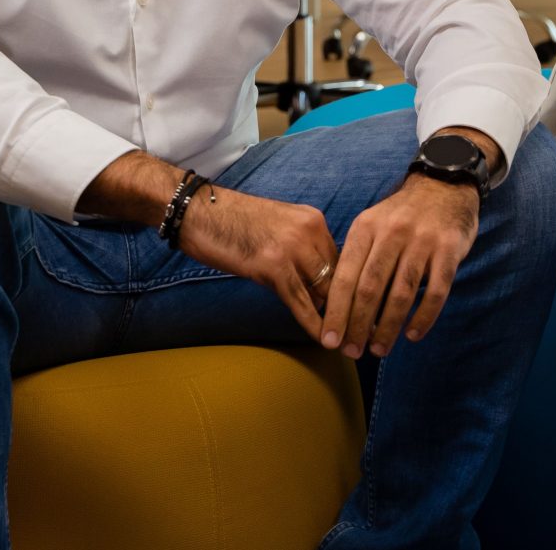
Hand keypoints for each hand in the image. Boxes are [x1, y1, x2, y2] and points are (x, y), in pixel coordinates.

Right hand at [178, 187, 340, 339]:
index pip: (343, 259)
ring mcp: (292, 246)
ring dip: (336, 319)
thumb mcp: (279, 231)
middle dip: (347, 305)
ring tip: (345, 342)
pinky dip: (314, 323)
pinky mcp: (273, 265)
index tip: (356, 310)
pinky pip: (300, 300)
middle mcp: (309, 230)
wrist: (199, 212)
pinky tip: (323, 340)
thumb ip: (301, 252)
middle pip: (339, 275)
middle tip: (356, 330)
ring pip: (325, 289)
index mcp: (313, 220)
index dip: (348, 288)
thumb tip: (316, 286)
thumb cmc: (232, 223)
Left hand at [319, 173, 477, 359]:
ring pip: (401, 293)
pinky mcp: (449, 250)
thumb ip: (356, 258)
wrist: (444, 186)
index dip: (336, 312)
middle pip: (370, 288)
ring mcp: (422, 241)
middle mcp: (392, 233)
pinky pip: (436, 291)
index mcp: (366, 228)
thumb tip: (335, 306)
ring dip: (388, 327)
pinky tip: (412, 334)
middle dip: (359, 325)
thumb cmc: (400, 216)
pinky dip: (423, 317)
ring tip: (379, 349)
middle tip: (353, 352)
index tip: (329, 340)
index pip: (345, 276)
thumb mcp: (372, 225)